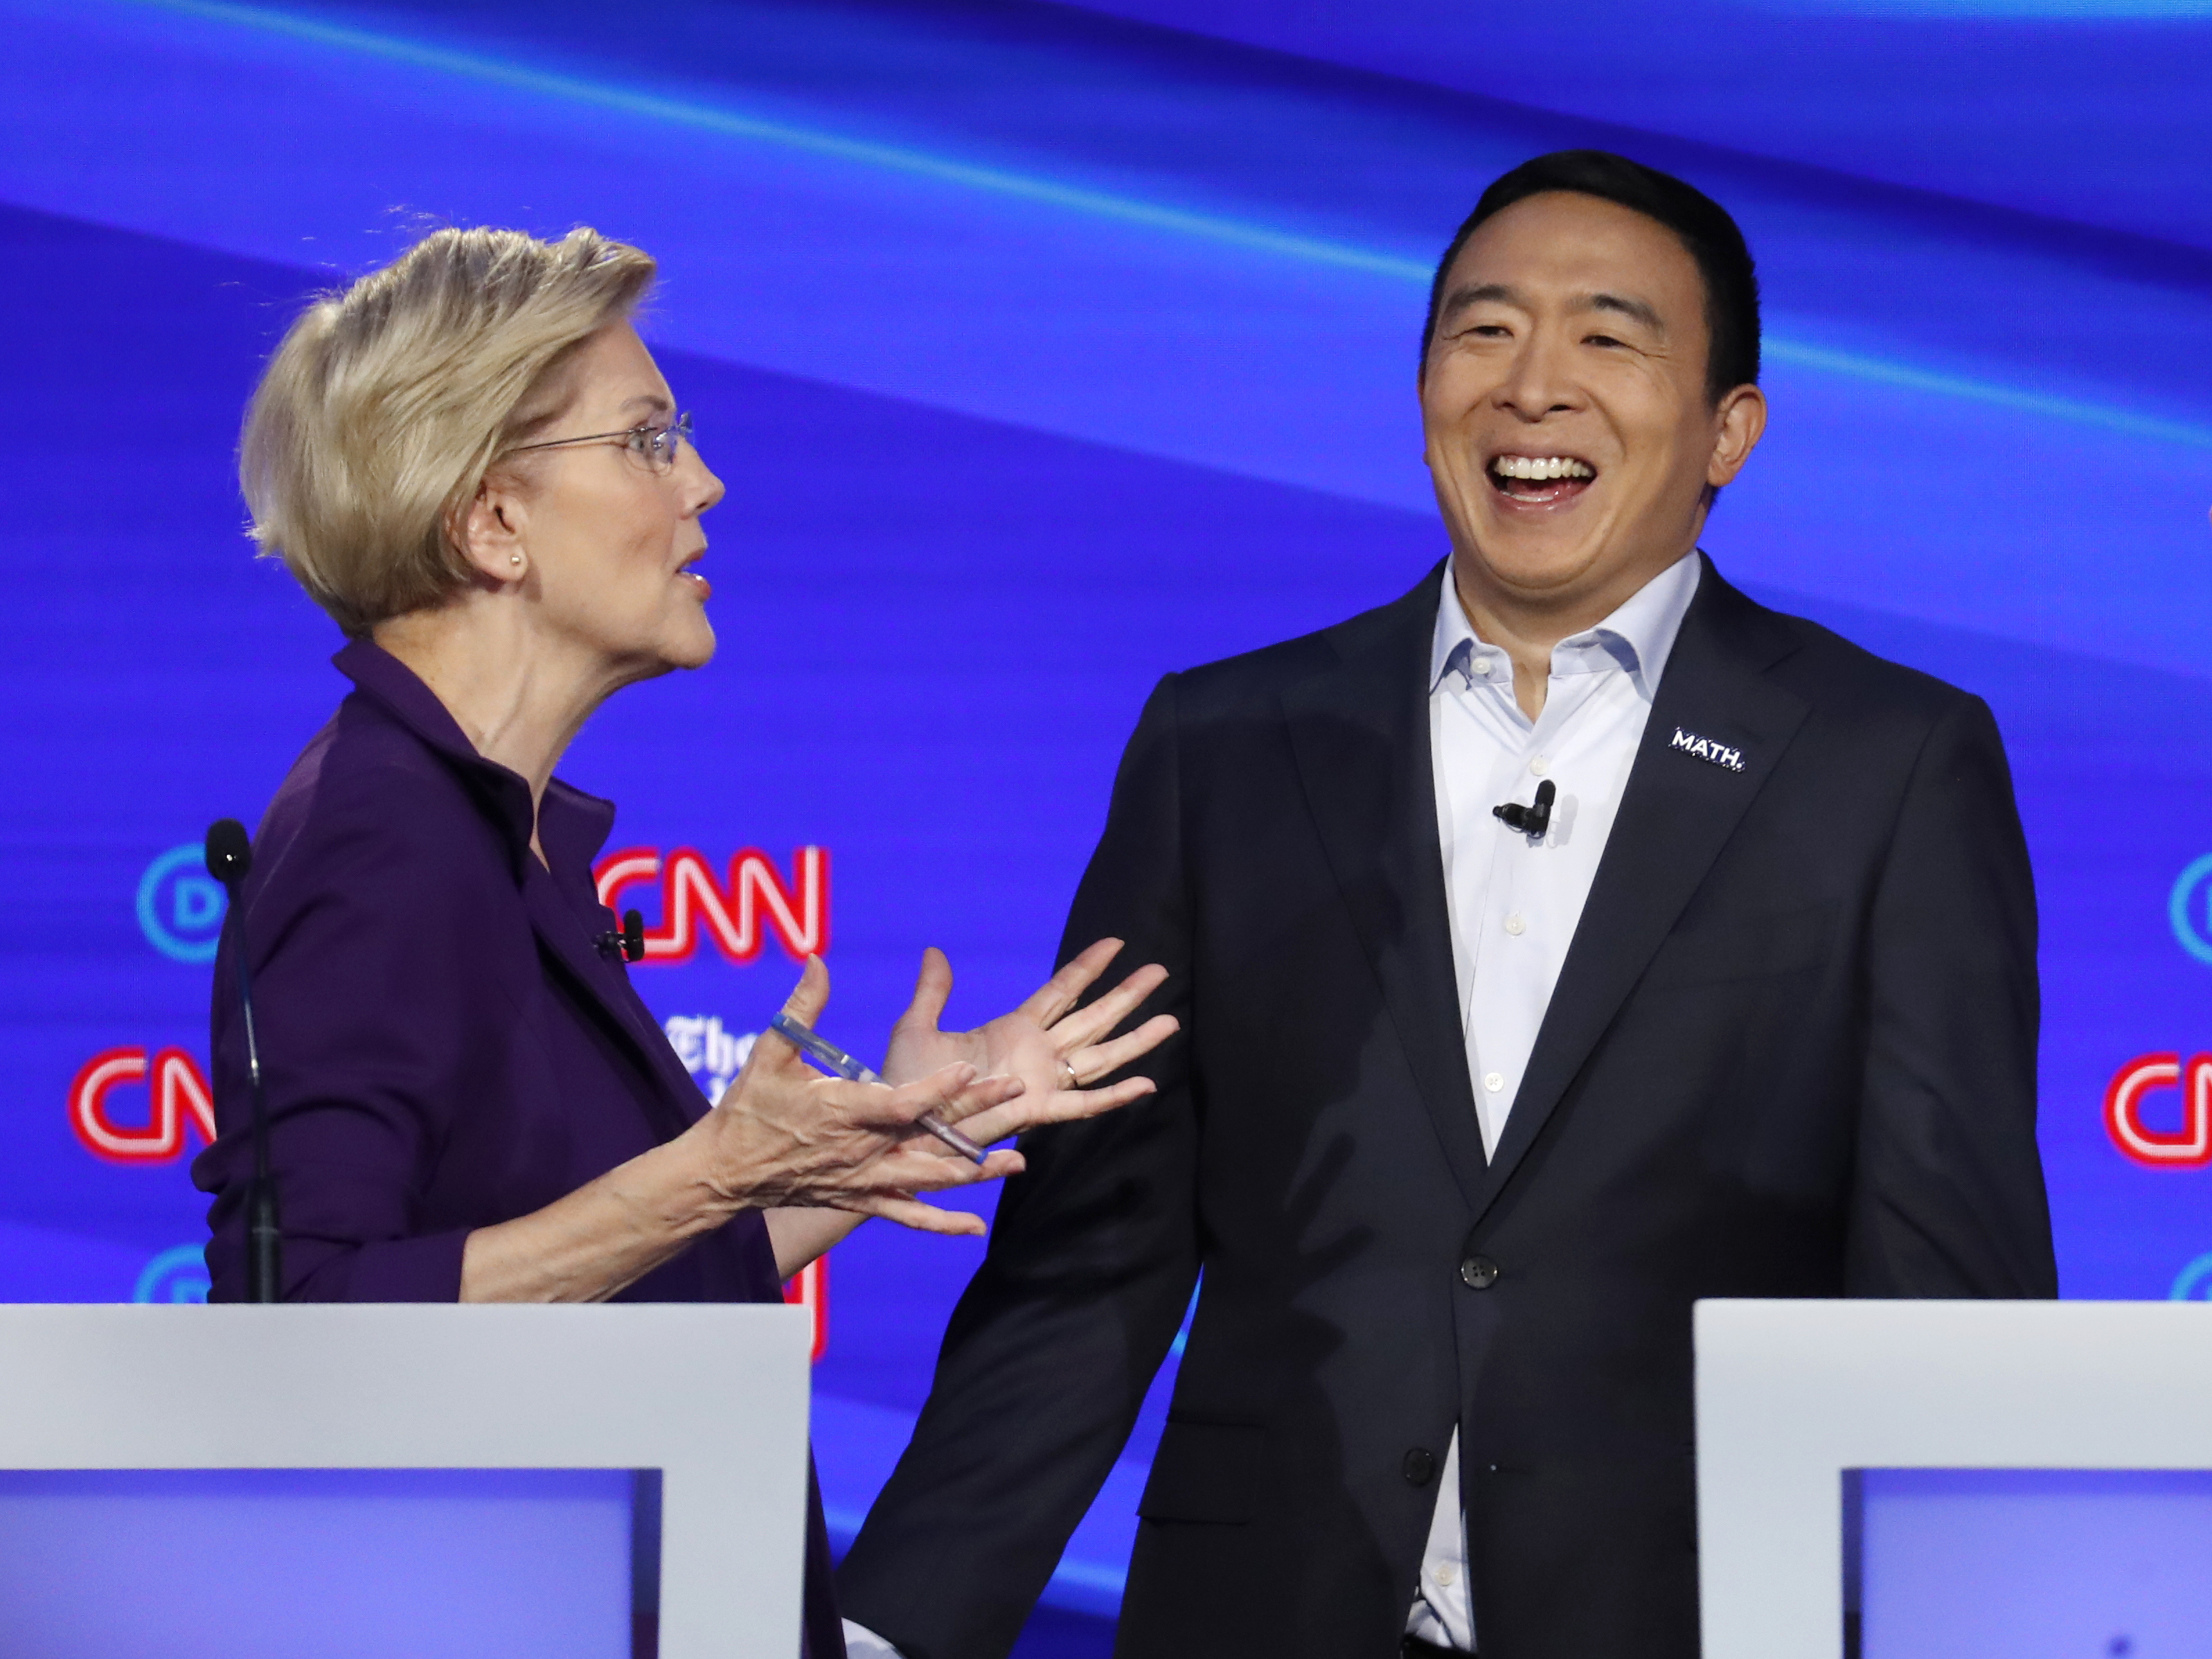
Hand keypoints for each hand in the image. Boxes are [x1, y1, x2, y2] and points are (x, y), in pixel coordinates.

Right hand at [694, 957, 1027, 1236]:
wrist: (726, 1171)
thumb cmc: (749, 1108)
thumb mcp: (772, 1051)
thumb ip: (802, 1006)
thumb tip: (818, 959)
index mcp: (842, 1111)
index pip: (901, 1103)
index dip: (938, 1089)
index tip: (970, 1071)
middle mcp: (861, 1150)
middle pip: (929, 1135)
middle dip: (977, 1113)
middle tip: (1018, 1090)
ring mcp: (864, 1180)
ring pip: (929, 1179)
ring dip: (975, 1171)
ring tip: (1018, 1160)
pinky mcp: (861, 1200)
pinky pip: (908, 1216)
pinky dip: (943, 1223)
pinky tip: (975, 1225)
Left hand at [882, 938, 1178, 1150]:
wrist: (897, 1124)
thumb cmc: (906, 1083)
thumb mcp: (917, 1027)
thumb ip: (934, 992)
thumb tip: (935, 951)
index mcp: (1012, 1029)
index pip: (1061, 991)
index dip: (1088, 968)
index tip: (1117, 943)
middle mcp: (1035, 1053)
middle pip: (1092, 1018)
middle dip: (1126, 996)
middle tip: (1160, 972)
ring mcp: (1041, 1082)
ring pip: (1099, 1057)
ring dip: (1134, 1040)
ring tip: (1170, 1021)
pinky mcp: (1036, 1111)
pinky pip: (1082, 1104)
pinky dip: (1114, 1096)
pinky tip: (1146, 1084)